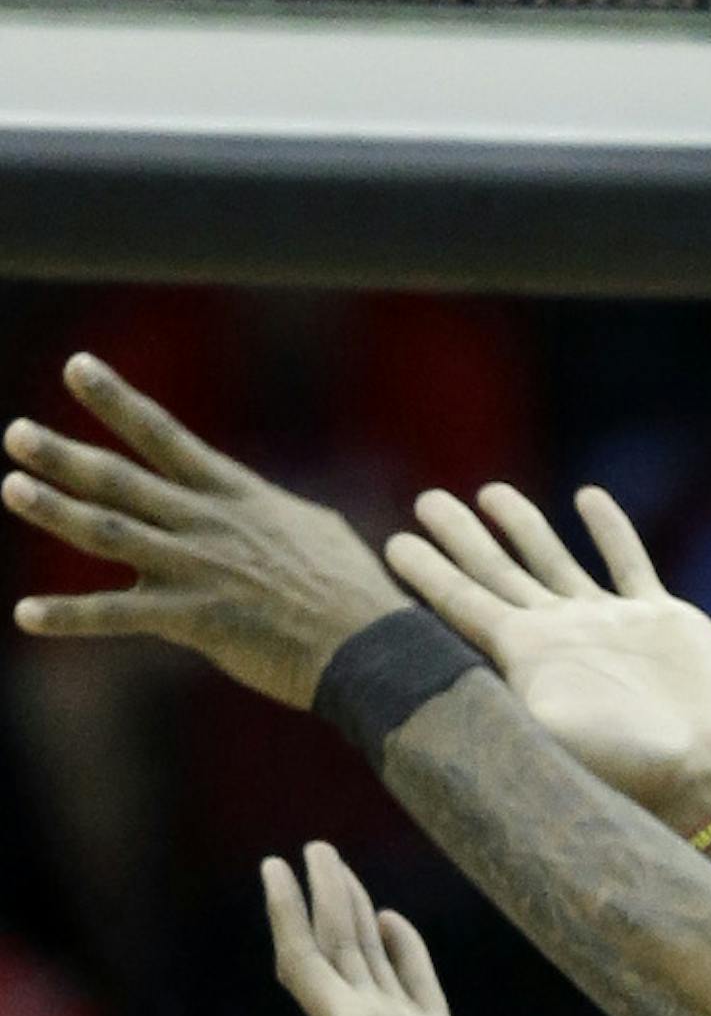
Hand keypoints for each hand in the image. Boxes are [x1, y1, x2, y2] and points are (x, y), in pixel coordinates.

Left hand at [4, 357, 400, 710]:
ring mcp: (198, 569)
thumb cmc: (352, 593)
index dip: (116, 400)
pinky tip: (26, 616)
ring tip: (10, 488)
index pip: (164, 434)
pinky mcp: (195, 620)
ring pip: (111, 532)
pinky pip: (119, 617)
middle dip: (64, 454)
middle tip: (14, 433)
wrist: (370, 648)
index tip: (75, 367)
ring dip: (55, 511)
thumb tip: (262, 507)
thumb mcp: (313, 530)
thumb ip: (269, 512)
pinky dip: (70, 618)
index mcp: (235, 494)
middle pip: (122, 478)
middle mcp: (207, 522)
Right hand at [265, 841, 603, 1015]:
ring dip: (321, 896)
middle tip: (331, 863)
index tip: (389, 917)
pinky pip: (306, 959)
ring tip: (307, 851)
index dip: (403, 951)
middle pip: (367, 955)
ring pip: (336, 945)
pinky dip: (287, 914)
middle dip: (351, 908)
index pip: (414, 989)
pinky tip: (275, 872)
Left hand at [386, 479, 710, 823]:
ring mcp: (612, 626)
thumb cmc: (625, 767)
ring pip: (554, 561)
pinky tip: (589, 499)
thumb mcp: (541, 732)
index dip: (427, 573)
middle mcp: (562, 636)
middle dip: (461, 537)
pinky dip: (609, 529)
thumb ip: (490, 692)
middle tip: (426, 501)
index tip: (392, 543)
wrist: (706, 780)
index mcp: (527, 657)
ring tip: (490, 495)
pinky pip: (629, 562)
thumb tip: (433, 678)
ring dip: (523, 526)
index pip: (461, 603)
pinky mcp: (661, 621)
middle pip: (497, 572)